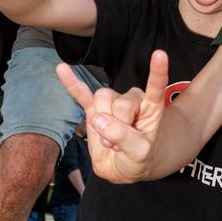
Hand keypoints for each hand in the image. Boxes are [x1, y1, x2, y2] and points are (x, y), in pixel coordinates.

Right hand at [56, 50, 168, 182]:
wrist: (122, 166)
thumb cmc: (137, 157)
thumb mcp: (139, 154)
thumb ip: (124, 137)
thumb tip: (99, 119)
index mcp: (150, 107)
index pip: (156, 87)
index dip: (158, 71)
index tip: (160, 54)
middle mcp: (131, 99)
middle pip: (120, 101)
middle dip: (118, 126)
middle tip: (120, 144)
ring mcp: (111, 102)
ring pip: (102, 99)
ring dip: (102, 125)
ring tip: (110, 141)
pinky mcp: (93, 108)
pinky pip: (81, 93)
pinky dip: (72, 83)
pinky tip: (62, 69)